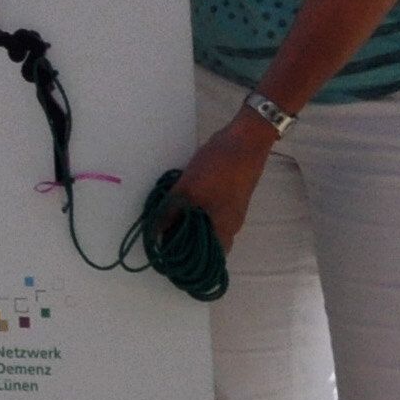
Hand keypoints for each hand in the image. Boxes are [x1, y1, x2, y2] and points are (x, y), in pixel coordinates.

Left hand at [168, 111, 275, 245]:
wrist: (243, 140)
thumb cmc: (218, 168)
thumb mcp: (188, 190)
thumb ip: (171, 212)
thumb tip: (155, 233)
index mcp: (224, 229)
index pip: (207, 258)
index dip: (186, 259)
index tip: (165, 255)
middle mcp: (230, 224)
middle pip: (205, 243)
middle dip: (183, 241)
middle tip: (160, 234)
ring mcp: (231, 210)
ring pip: (206, 227)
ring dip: (187, 225)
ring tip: (166, 218)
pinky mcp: (228, 197)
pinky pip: (208, 213)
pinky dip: (194, 213)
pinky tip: (179, 203)